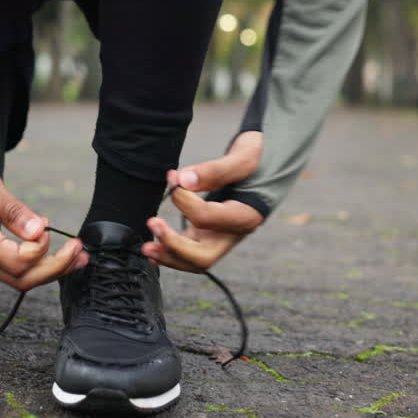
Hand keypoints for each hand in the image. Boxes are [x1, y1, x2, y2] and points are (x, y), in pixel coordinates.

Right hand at [0, 149, 87, 290]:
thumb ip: (10, 208)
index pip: (16, 261)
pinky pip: (10, 264)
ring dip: (49, 268)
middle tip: (80, 252)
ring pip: (16, 276)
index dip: (40, 250)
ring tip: (76, 255)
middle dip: (55, 268)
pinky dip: (35, 260)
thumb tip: (38, 231)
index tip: (48, 226)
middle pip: (20, 278)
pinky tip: (49, 246)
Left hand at [142, 131, 264, 271]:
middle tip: (152, 223)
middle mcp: (234, 233)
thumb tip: (183, 180)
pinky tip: (156, 250)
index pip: (206, 218)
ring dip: (170, 256)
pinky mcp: (212, 234)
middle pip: (203, 256)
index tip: (174, 178)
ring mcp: (222, 236)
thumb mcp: (243, 157)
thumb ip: (214, 170)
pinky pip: (192, 252)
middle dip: (174, 245)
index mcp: (246, 216)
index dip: (184, 200)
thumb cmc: (259, 159)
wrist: (270, 163)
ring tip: (147, 247)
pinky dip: (173, 253)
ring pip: (195, 261)